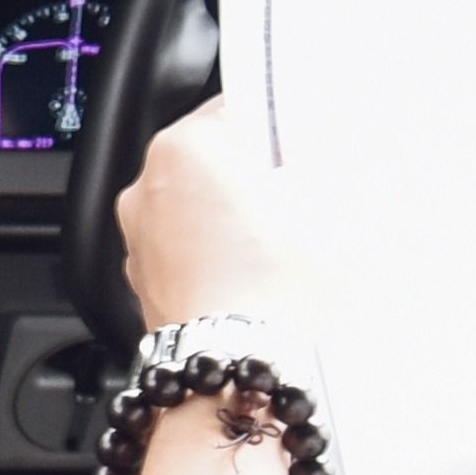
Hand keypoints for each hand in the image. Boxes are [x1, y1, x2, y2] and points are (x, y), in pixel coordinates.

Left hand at [114, 100, 322, 333]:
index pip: (236, 108)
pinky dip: (209, 253)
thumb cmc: (270, 289)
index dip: (275, 127)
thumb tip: (337, 155)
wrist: (232, 366)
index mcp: (186, 147)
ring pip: (193, 205)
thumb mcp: (327, 212)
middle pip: (211, 158)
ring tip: (273, 245)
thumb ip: (329, 170)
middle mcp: (148, 184)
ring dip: (228, 216)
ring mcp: (138, 233)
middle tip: (293, 200)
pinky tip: (247, 274)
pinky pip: (181, 247)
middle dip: (250, 175)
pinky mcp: (140, 276)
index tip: (297, 144)